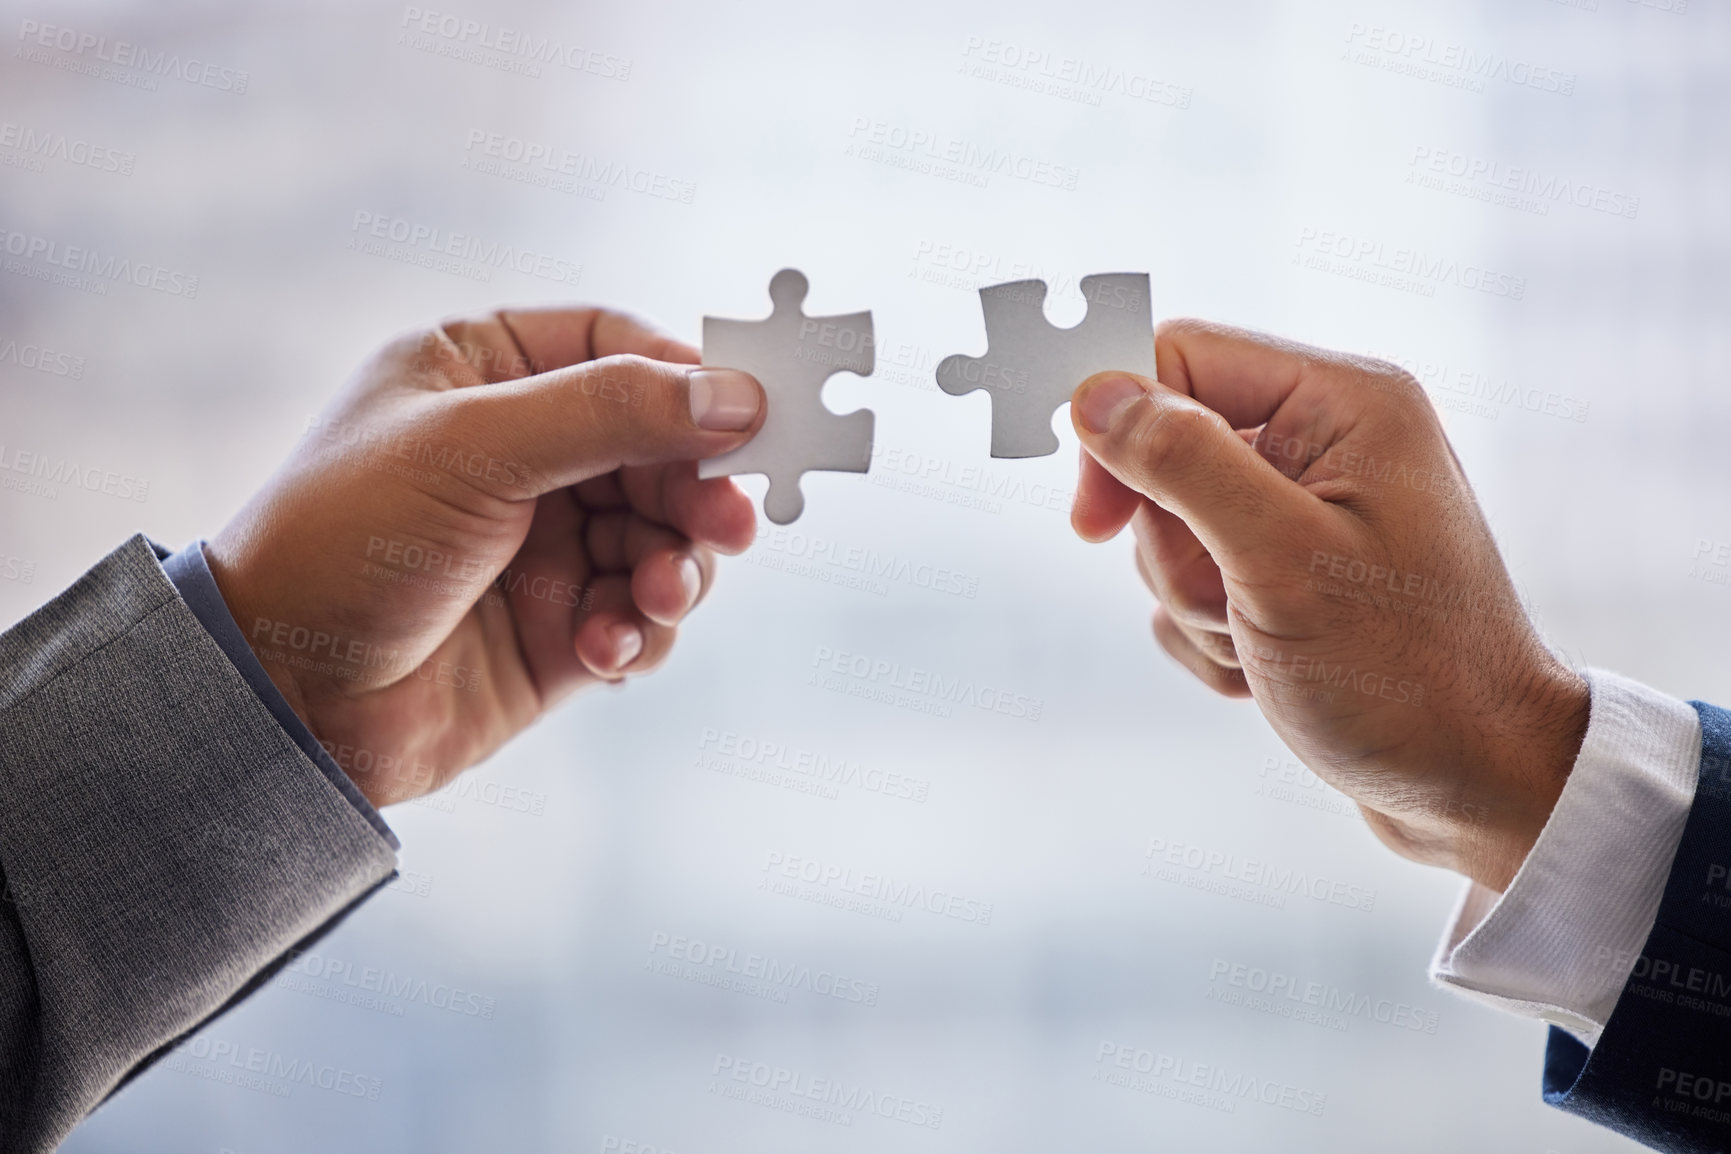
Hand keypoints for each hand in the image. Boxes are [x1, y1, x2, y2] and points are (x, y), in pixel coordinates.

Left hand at [205, 307, 764, 807]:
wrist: (282, 699)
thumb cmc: (343, 541)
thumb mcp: (475, 448)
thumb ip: (611, 412)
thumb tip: (738, 396)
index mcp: (485, 374)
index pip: (619, 349)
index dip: (690, 381)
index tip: (751, 420)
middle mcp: (522, 454)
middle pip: (661, 450)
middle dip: (696, 492)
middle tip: (728, 526)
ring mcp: (545, 544)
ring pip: (665, 538)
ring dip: (677, 569)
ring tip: (657, 597)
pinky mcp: (559, 629)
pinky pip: (640, 616)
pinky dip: (639, 631)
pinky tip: (603, 648)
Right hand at [1069, 320, 1588, 891]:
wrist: (1478, 787)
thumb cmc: (1407, 676)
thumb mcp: (1281, 562)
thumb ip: (1184, 464)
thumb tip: (1094, 395)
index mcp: (1345, 402)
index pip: (1181, 358)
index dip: (1121, 430)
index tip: (1094, 522)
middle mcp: (1330, 441)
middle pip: (1168, 452)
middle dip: (1176, 548)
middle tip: (1234, 604)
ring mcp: (1310, 510)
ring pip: (1172, 528)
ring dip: (1195, 603)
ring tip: (1263, 645)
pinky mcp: (1292, 573)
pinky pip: (1193, 584)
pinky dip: (1211, 638)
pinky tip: (1267, 671)